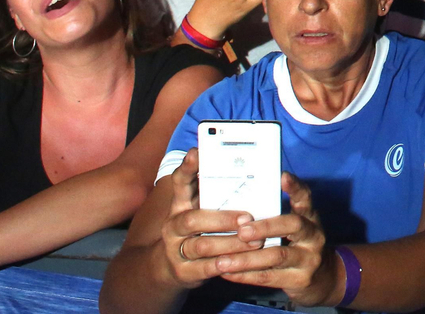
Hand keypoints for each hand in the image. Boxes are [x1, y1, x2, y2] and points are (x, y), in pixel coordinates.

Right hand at [158, 149, 267, 289]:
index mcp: (180, 204)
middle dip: (222, 218)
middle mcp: (173, 225)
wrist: (169, 266)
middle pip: (192, 219)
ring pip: (202, 245)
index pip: (180, 182)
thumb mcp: (202, 209)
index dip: (187, 168)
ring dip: (230, 243)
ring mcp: (175, 249)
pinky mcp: (182, 271)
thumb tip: (251, 177)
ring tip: (255, 241)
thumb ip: (218, 196)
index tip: (197, 152)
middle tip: (247, 218)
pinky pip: (204, 268)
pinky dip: (224, 264)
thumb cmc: (198, 230)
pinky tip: (240, 262)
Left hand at [216, 173, 338, 304]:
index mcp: (310, 217)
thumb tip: (240, 205)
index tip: (282, 176)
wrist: (324, 278)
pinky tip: (226, 273)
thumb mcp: (298, 228)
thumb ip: (278, 217)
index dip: (295, 187)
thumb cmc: (300, 245)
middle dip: (265, 227)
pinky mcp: (299, 279)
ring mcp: (309, 258)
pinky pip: (268, 277)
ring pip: (276, 256)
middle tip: (242, 231)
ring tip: (221, 261)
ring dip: (246, 259)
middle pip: (293, 225)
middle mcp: (313, 235)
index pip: (305, 198)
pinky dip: (245, 275)